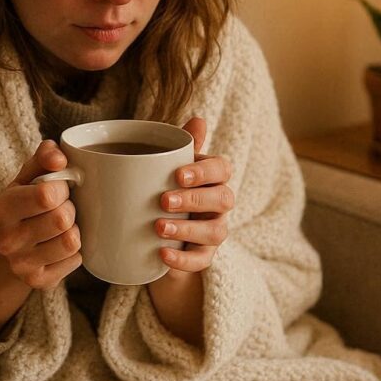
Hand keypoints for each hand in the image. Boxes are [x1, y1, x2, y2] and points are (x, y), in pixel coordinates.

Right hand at [0, 140, 82, 289]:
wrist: (10, 247)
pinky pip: (75, 261)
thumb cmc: (26, 203)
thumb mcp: (28, 176)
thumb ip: (44, 156)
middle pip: (62, 219)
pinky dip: (74, 252)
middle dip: (69, 209)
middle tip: (60, 209)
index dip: (61, 188)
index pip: (48, 195)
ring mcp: (21, 265)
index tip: (56, 189)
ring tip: (60, 228)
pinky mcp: (38, 282)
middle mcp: (7, 240)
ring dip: (73, 230)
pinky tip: (59, 246)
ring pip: (71, 241)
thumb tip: (59, 159)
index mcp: (2, 208)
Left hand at [154, 116, 233, 278]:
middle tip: (163, 200)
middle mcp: (219, 204)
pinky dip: (182, 260)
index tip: (178, 175)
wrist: (159, 235)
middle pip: (222, 199)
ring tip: (158, 228)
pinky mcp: (204, 257)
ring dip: (187, 229)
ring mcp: (214, 231)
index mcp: (212, 178)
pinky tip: (162, 255)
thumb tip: (198, 119)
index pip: (222, 169)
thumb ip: (182, 147)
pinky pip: (201, 261)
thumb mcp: (170, 169)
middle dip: (194, 199)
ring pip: (215, 231)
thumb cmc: (168, 192)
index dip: (204, 171)